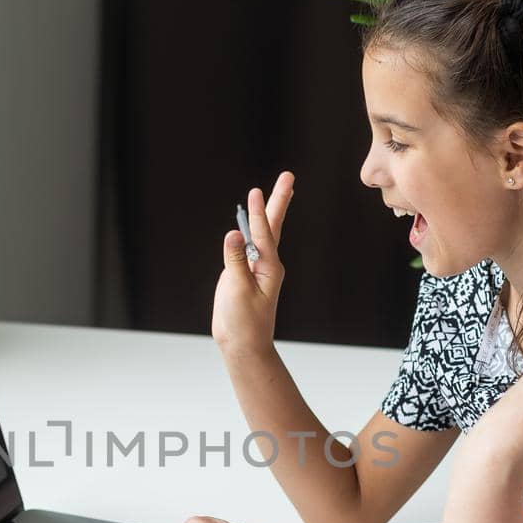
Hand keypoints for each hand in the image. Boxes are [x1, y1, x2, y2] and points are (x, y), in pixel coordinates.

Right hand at [211, 171, 294, 355]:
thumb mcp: (237, 291)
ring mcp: (256, 267)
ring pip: (262, 233)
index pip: (263, 235)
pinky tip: (251, 221)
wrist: (243, 345)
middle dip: (278, 201)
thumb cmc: (244, 323)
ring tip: (276, 191)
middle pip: (272, 226)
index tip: (255, 193)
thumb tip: (233, 234)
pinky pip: (248, 245)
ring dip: (267, 211)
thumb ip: (234, 261)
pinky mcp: (244, 273)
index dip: (257, 214)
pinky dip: (251, 228)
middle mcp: (266, 264)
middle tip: (289, 176)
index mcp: (269, 268)